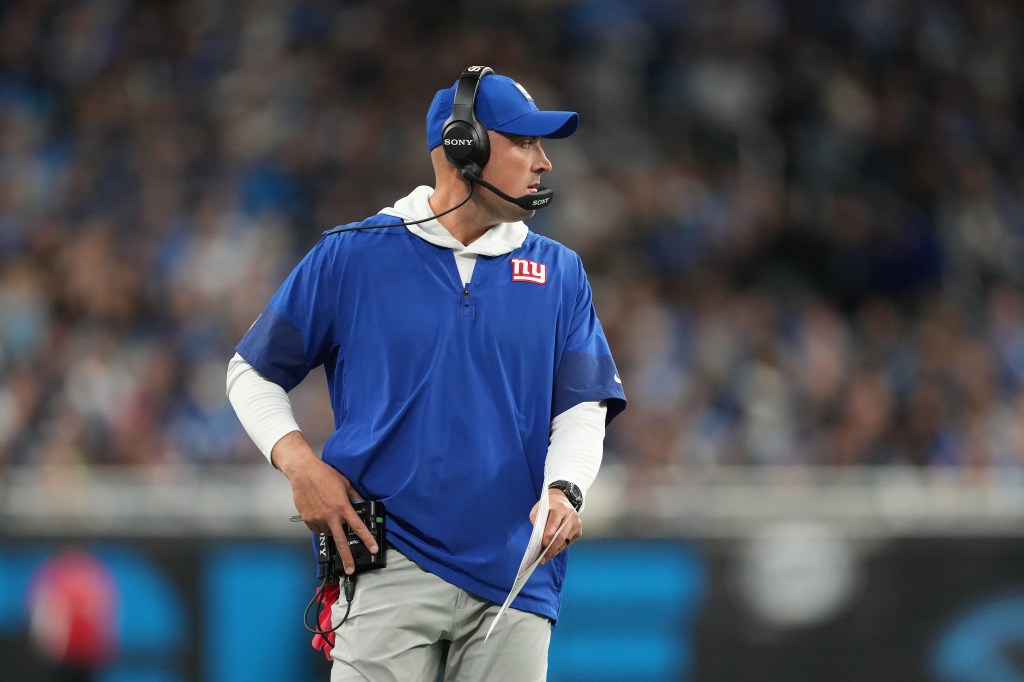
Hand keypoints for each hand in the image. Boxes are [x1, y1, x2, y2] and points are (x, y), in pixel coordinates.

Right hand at [272, 431, 379, 574]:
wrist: (303, 472)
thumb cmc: (324, 475)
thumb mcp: (345, 484)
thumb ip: (355, 496)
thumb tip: (362, 503)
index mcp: (342, 508)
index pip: (358, 528)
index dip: (367, 539)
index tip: (373, 549)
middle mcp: (330, 517)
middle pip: (341, 542)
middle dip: (347, 558)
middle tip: (351, 569)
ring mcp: (318, 520)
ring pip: (328, 533)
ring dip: (332, 530)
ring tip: (329, 515)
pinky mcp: (307, 520)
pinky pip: (317, 528)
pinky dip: (321, 526)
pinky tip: (321, 515)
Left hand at [530, 487, 582, 564]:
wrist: (562, 499)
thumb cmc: (548, 506)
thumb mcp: (539, 508)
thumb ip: (537, 520)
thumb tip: (537, 539)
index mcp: (560, 508)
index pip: (554, 523)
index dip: (549, 534)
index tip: (543, 544)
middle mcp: (571, 515)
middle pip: (561, 535)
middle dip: (551, 548)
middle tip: (542, 558)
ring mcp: (576, 523)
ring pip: (565, 541)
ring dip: (554, 551)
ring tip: (545, 559)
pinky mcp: (579, 530)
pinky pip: (568, 543)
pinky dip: (559, 549)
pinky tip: (552, 553)